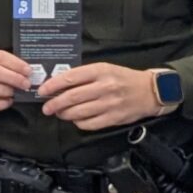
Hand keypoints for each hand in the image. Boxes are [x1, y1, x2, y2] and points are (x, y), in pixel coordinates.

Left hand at [38, 62, 157, 131]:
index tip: (42, 91)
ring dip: (64, 114)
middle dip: (54, 104)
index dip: (53, 85)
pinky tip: (76, 119)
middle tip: (46, 107)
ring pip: (79, 112)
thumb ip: (84, 76)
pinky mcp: (114, 118)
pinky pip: (89, 124)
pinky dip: (78, 123)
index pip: (70, 78)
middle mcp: (104, 86)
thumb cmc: (123, 78)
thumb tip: (59, 85)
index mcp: (100, 70)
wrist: (149, 91)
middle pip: (72, 97)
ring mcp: (109, 104)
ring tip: (59, 113)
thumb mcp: (105, 69)